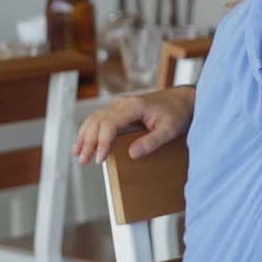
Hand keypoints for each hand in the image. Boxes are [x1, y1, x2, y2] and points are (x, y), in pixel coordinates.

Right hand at [73, 87, 195, 163]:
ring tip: (78, 154)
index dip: (102, 142)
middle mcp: (123, 104)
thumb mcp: (170, 130)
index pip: (109, 124)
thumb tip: (132, 154)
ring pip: (94, 119)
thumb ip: (151, 142)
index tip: (100, 158)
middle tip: (84, 160)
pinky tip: (83, 142)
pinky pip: (99, 119)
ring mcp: (120, 106)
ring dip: (84, 136)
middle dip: (88, 142)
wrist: (182, 100)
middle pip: (97, 121)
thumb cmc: (177, 113)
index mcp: (134, 106)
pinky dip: (89, 131)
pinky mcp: (119, 111)